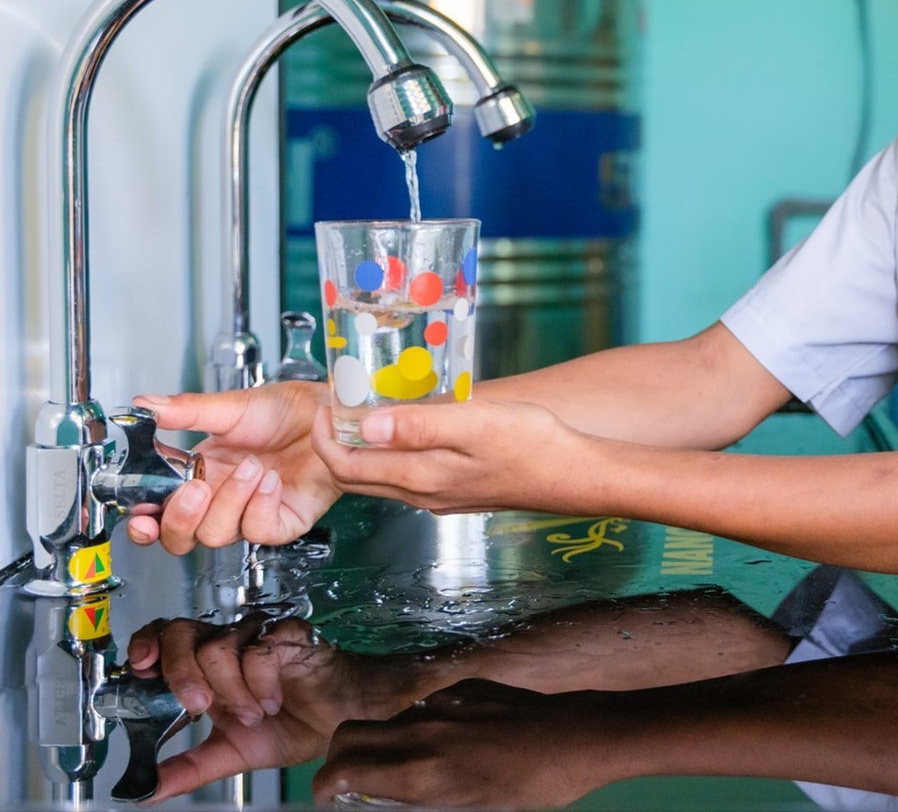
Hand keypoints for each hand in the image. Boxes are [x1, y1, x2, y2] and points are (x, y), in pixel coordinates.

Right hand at [126, 380, 341, 550]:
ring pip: (217, 534)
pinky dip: (262, 506)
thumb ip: (186, 410)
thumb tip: (145, 404)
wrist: (330, 414)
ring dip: (230, 500)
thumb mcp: (231, 407)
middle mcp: (222, 499)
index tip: (140, 518)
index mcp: (201, 473)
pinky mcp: (283, 522)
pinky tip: (273, 481)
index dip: (145, 523)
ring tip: (252, 467)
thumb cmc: (286, 411)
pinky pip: (260, 531)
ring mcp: (251, 513)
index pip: (160, 512)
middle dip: (181, 517)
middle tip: (197, 487)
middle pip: (182, 537)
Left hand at [126, 614, 426, 801]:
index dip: (147, 646)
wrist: (341, 720)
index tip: (140, 669)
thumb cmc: (292, 725)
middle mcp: (226, 644)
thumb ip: (187, 767)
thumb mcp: (231, 754)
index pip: (163, 639)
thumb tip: (144, 790)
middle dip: (180, 672)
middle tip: (199, 706)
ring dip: (230, 691)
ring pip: (216, 646)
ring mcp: (255, 636)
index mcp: (204, 667)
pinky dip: (261, 684)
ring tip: (253, 714)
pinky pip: (258, 651)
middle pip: (180, 632)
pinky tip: (274, 700)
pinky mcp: (287, 633)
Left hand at [311, 397, 599, 516]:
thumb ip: (418, 425)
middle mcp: (422, 494)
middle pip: (355, 476)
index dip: (324, 435)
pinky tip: (401, 428)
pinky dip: (387, 453)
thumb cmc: (533, 445)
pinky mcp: (453, 491)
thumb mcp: (474, 423)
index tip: (325, 401)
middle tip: (333, 403)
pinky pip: (403, 475)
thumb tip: (364, 425)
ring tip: (360, 409)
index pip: (346, 464)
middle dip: (332, 443)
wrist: (573, 474)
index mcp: (420, 476)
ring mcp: (437, 496)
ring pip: (379, 477)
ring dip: (359, 448)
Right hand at [312, 680, 628, 808]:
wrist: (577, 739)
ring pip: (389, 721)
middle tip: (350, 779)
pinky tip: (457, 742)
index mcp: (420, 772)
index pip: (342, 771)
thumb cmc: (529, 791)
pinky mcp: (466, 687)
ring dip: (383, 743)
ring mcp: (444, 704)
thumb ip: (419, 802)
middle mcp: (422, 732)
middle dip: (338, 757)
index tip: (330, 798)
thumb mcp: (468, 811)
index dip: (325, 787)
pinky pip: (427, 706)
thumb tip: (388, 798)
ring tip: (411, 765)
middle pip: (349, 734)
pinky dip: (423, 726)